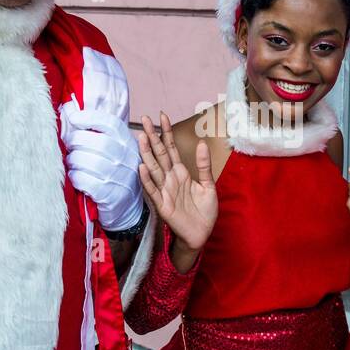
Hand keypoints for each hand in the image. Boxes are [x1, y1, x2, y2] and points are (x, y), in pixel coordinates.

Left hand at [62, 107, 143, 230]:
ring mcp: (120, 177)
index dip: (90, 118)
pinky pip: (86, 181)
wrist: (128, 206)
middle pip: (97, 142)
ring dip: (73, 160)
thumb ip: (99, 132)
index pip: (110, 123)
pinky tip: (75, 176)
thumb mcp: (115, 150)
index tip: (74, 118)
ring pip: (88, 161)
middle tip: (69, 145)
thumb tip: (70, 109)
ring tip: (71, 162)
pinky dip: (76, 177)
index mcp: (127, 142)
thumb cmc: (115, 172)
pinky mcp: (111, 195)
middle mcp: (126, 158)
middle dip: (76, 141)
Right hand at [137, 112, 216, 256]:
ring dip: (147, 154)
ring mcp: (165, 191)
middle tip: (144, 119)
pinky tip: (141, 167)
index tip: (162, 116)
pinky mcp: (163, 205)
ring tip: (141, 138)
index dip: (166, 133)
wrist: (201, 234)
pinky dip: (147, 180)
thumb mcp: (208, 185)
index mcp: (181, 173)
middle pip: (159, 155)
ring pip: (154, 169)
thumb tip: (202, 142)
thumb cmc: (204, 211)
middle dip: (152, 137)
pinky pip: (153, 191)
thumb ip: (204, 165)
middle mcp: (170, 179)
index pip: (171, 148)